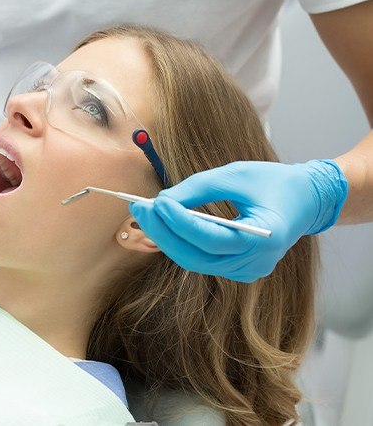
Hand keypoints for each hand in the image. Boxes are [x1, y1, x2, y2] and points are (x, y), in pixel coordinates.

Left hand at [130, 160, 347, 282]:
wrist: (307, 199)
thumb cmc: (274, 182)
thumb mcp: (235, 175)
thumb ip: (197, 189)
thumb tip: (162, 201)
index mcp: (264, 238)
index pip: (211, 238)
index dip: (179, 222)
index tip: (156, 203)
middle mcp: (255, 263)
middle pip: (196, 256)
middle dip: (163, 232)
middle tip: (140, 208)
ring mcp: (247, 271)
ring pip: (195, 261)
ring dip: (167, 238)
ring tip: (147, 214)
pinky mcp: (239, 270)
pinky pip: (202, 259)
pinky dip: (182, 242)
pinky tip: (165, 224)